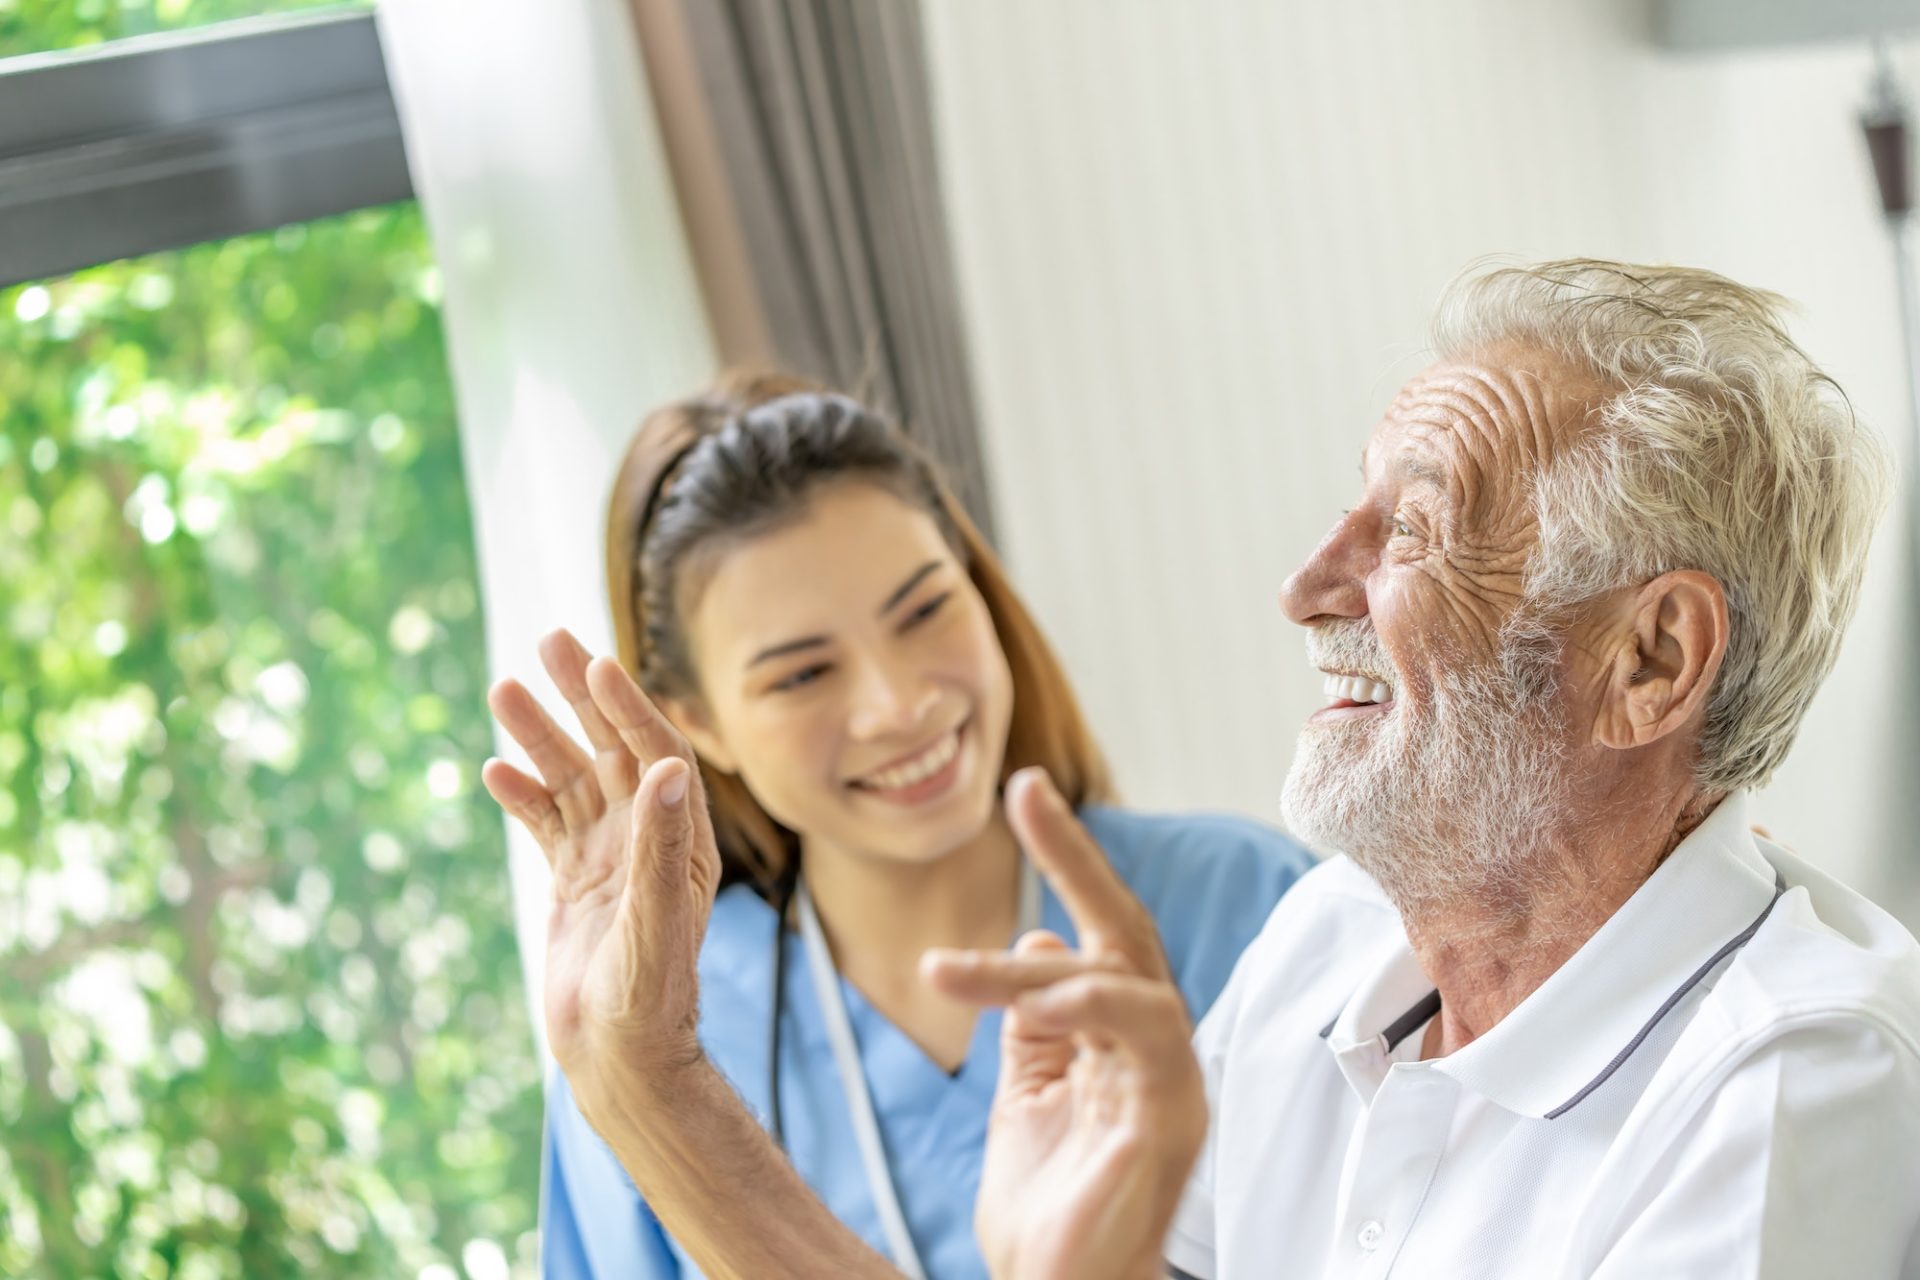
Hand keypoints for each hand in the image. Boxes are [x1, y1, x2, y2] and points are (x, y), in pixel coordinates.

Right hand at [481, 629, 722, 1131]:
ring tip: (504, 689)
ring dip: (541, 736)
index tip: (597, 665)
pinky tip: (493, 769)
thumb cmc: (649, 1001)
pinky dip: (522, 795)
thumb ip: (657, 846)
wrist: (621, 1059)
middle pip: (615, 749)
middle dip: (583, 697)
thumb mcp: (655, 919)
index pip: (659, 754)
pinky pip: (547, 822)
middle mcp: (649, 839)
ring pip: (573, 779)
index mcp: (682, 841)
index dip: (630, 709)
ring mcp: (610, 857)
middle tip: (548, 640)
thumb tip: (664, 769)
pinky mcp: (576, 881)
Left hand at [923, 770, 1208, 1279]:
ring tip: (947, 974)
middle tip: (1026, 793)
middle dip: (1076, 854)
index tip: (1023, 794)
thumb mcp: (1025, 1098)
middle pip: (1125, 929)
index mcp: (1120, 1039)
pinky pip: (1147, 1037)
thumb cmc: (1049, 1214)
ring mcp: (1169, 1079)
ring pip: (1120, 979)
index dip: (1068, 860)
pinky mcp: (1171, 1116)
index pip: (1096, 931)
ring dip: (1026, 972)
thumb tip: (1036, 941)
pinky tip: (1035, 1000)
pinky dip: (1091, 1006)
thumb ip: (1034, 1026)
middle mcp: (1154, 1049)